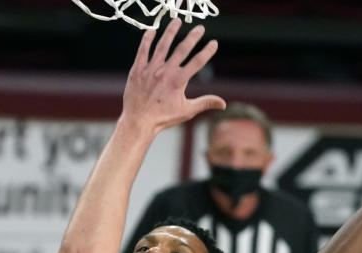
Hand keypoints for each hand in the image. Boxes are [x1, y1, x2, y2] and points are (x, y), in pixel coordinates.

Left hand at [121, 19, 224, 134]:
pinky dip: (147, 39)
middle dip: (193, 37)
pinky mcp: (137, 70)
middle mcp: (165, 72)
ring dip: (171, 32)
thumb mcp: (186, 111)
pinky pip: (143, 50)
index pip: (197, 62)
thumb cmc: (163, 118)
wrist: (138, 122)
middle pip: (182, 49)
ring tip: (177, 21)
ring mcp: (150, 69)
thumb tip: (224, 104)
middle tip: (200, 28)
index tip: (214, 43)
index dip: (207, 51)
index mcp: (178, 81)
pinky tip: (152, 30)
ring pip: (162, 45)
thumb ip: (205, 102)